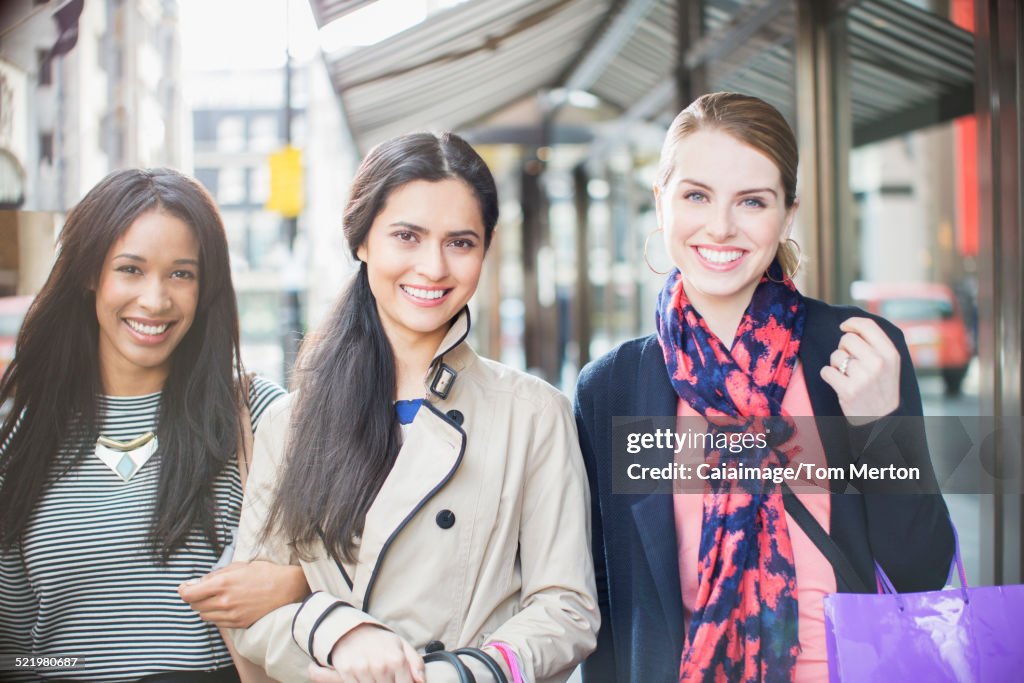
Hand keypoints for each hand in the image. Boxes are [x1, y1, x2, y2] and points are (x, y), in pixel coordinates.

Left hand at [178, 561, 309, 627]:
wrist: (287, 588)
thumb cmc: (264, 573)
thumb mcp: (239, 566)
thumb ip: (216, 574)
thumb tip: (198, 582)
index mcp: (222, 583)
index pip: (189, 594)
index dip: (183, 590)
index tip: (184, 587)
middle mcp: (224, 601)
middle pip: (194, 605)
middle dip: (194, 597)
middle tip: (201, 590)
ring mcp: (231, 614)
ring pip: (204, 615)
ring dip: (205, 607)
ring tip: (216, 598)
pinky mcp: (238, 623)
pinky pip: (217, 622)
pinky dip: (216, 614)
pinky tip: (225, 605)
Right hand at [320, 624, 424, 682]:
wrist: (353, 630)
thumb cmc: (381, 641)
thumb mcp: (402, 646)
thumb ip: (416, 664)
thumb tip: (422, 682)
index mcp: (397, 660)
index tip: (397, 678)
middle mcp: (380, 665)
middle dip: (388, 682)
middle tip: (385, 674)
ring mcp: (362, 669)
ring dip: (374, 682)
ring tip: (374, 673)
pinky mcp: (346, 671)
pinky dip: (360, 682)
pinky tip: (363, 675)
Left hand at [819, 317, 900, 423]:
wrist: (882, 419)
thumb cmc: (881, 388)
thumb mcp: (890, 364)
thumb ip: (876, 345)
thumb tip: (851, 326)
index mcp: (891, 354)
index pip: (868, 326)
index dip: (852, 323)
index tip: (844, 326)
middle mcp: (878, 363)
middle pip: (847, 339)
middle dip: (843, 348)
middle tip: (850, 362)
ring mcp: (863, 377)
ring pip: (835, 355)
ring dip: (836, 364)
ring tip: (847, 375)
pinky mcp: (848, 390)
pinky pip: (826, 371)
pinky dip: (828, 376)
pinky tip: (839, 383)